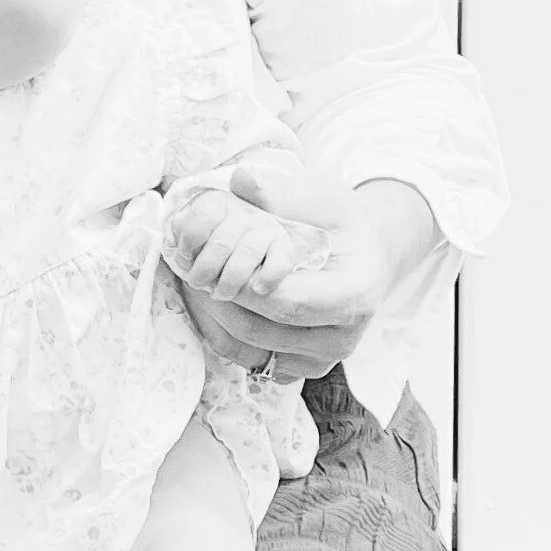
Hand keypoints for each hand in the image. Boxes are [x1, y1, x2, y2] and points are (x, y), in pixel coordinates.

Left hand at [171, 170, 400, 380]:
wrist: (361, 258)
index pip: (287, 302)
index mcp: (355, 296)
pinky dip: (222, 332)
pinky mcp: (299, 369)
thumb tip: (242, 181)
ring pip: (246, 350)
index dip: (243, 283)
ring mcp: (320, 360)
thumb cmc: (341, 225)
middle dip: (218, 296)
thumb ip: (283, 191)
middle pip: (260, 328)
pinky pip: (248, 360)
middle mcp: (342, 339)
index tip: (215, 257)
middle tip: (189, 266)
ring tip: (196, 280)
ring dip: (212, 316)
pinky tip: (213, 301)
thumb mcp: (322, 196)